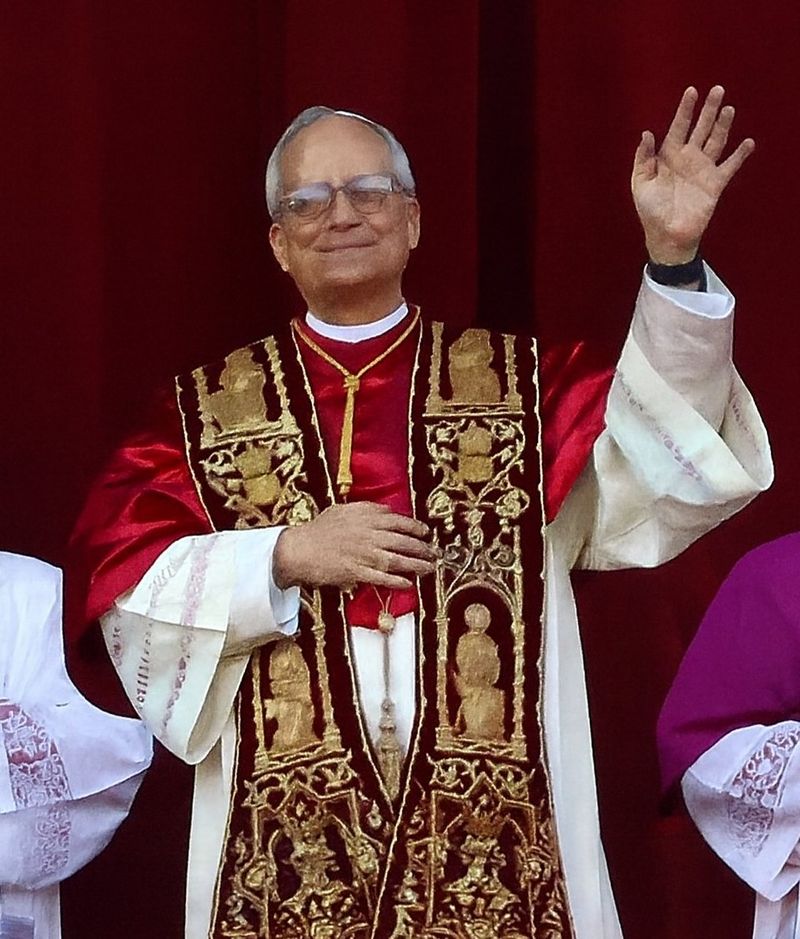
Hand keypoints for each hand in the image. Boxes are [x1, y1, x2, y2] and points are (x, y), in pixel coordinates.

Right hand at [272, 501, 437, 591]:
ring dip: (416, 565)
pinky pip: (382, 578)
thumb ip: (367, 509)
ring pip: (397, 560)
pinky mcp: (356, 573)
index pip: (399, 521)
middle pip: (403, 541)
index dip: (416, 527)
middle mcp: (368, 535)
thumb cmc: (319, 529)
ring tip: (429, 568)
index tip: (425, 532)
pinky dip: (397, 582)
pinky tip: (408, 584)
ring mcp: (363, 555)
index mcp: (366, 517)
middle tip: (434, 553)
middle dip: (422, 548)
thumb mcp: (343, 510)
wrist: (298, 549)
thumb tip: (387, 510)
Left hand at [631, 85, 754, 264]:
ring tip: (729, 108)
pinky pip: (730, 166)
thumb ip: (643, 158)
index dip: (685, 110)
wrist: (666, 236)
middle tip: (717, 89)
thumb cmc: (650, 211)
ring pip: (716, 141)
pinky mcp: (715, 184)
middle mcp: (688, 159)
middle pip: (701, 128)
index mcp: (668, 157)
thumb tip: (646, 133)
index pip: (678, 127)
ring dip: (723, 125)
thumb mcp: (640, 183)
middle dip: (708, 110)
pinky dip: (740, 155)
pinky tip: (748, 142)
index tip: (691, 91)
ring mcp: (703, 170)